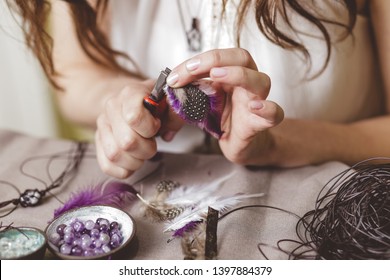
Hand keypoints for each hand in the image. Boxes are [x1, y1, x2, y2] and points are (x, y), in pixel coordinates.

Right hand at [95, 80, 160, 177]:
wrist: (131, 100)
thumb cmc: (154, 102)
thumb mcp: (169, 101)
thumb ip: (175, 113)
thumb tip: (168, 133)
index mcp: (130, 94)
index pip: (134, 117)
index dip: (150, 128)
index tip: (157, 125)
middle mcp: (112, 108)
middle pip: (126, 142)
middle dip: (146, 149)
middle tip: (152, 143)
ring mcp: (102, 125)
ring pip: (114, 155)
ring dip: (135, 161)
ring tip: (143, 152)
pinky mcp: (99, 141)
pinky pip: (107, 165)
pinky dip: (124, 169)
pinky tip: (133, 161)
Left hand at [167, 48, 283, 165]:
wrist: (238, 144)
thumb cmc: (222, 119)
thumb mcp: (201, 103)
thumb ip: (189, 93)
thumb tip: (169, 87)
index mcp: (232, 73)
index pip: (218, 57)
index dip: (196, 62)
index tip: (174, 77)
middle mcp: (248, 82)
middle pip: (242, 58)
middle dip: (215, 59)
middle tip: (192, 70)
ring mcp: (258, 100)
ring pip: (261, 80)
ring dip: (238, 75)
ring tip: (217, 76)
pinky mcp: (263, 122)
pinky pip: (275, 112)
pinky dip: (267, 108)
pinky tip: (255, 106)